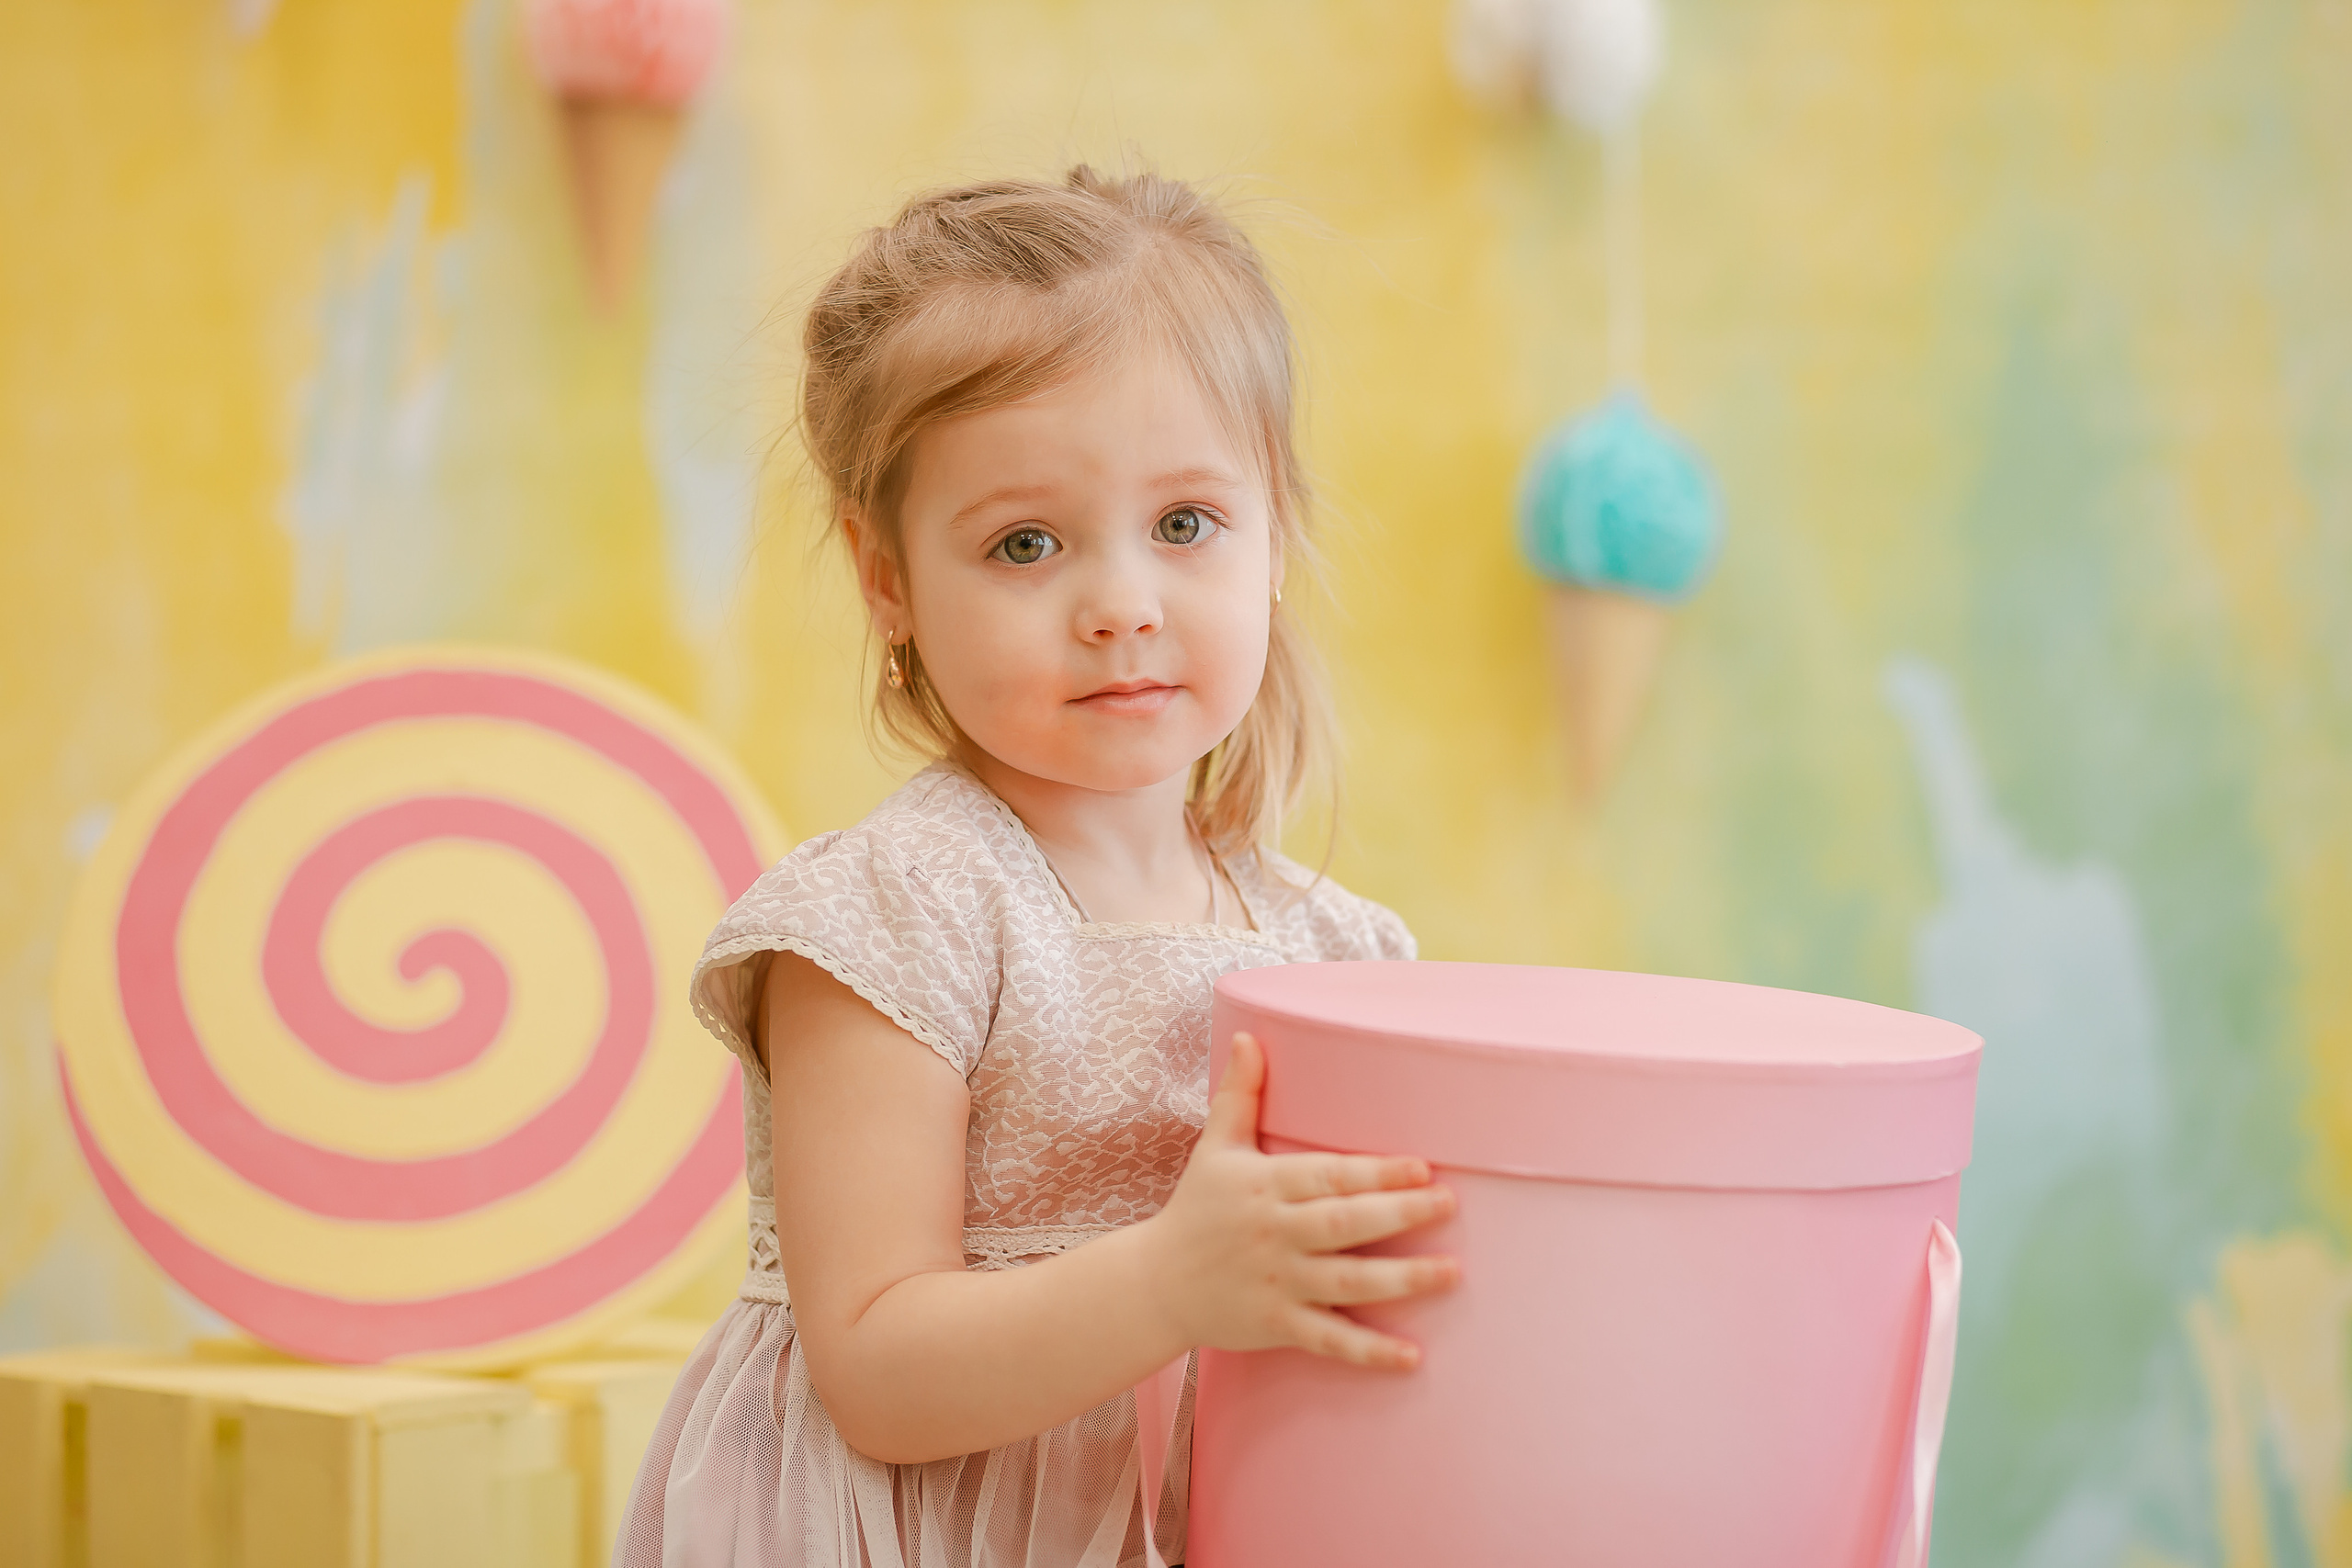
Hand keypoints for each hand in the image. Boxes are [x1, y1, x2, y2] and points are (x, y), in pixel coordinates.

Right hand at [1141, 1032, 1458, 1370]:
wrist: (1156, 1283)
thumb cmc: (1196, 1208)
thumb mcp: (1215, 1146)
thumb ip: (1240, 1094)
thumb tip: (1248, 1036)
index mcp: (1264, 1185)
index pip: (1327, 1176)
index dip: (1375, 1172)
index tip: (1422, 1166)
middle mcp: (1274, 1233)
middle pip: (1344, 1224)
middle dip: (1399, 1215)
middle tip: (1450, 1204)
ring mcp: (1277, 1282)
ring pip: (1347, 1282)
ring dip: (1401, 1279)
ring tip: (1451, 1274)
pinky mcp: (1277, 1325)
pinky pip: (1329, 1339)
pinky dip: (1370, 1352)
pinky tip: (1412, 1357)